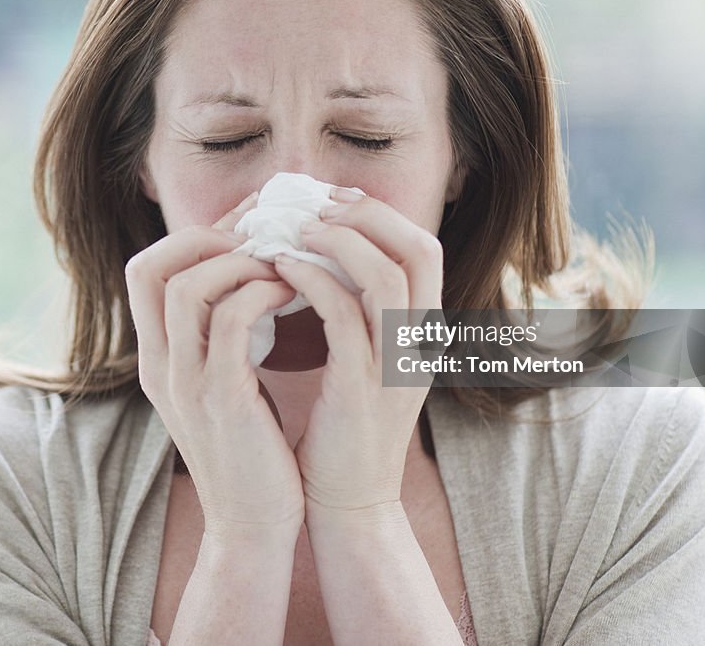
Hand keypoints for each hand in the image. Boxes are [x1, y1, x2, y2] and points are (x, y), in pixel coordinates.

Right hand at [124, 193, 305, 539]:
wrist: (255, 523)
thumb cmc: (252, 446)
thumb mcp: (223, 382)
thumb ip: (220, 333)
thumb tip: (249, 274)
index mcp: (158, 356)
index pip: (144, 270)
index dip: (192, 236)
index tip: (244, 226)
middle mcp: (159, 364)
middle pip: (149, 268)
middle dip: (206, 236)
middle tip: (259, 235)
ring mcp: (185, 382)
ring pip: (187, 288)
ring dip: (239, 262)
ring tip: (281, 262)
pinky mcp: (221, 399)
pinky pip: (232, 322)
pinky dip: (263, 293)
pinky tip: (293, 291)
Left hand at [272, 190, 443, 516]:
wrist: (349, 503)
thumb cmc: (345, 429)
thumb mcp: (367, 363)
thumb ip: (361, 314)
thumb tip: (329, 259)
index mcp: (421, 333)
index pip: (424, 250)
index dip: (382, 215)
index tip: (335, 200)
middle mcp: (419, 343)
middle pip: (419, 250)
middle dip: (367, 215)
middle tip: (316, 203)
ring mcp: (395, 366)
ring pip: (386, 276)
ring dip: (339, 241)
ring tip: (296, 228)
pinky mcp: (361, 389)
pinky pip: (342, 316)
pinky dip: (312, 282)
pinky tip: (281, 269)